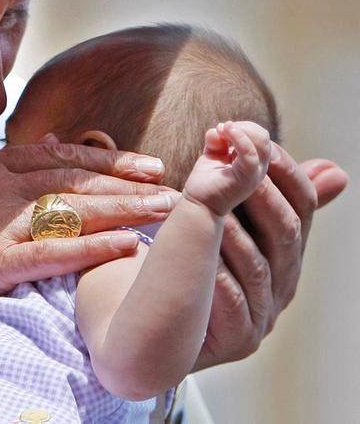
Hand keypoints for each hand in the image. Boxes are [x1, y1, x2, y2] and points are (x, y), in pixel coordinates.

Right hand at [0, 140, 177, 379]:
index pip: (56, 156)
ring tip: (164, 213)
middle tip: (169, 187)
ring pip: (68, 209)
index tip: (144, 165)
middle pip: (71, 178)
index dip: (106, 160)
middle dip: (126, 182)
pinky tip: (126, 248)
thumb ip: (2, 174)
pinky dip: (92, 249)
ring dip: (123, 209)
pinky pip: (50, 252)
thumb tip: (48, 149)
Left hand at [183, 121, 271, 215]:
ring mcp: (255, 173)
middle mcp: (259, 166)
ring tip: (222, 129)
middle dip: (243, 126)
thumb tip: (218, 127)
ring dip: (240, 130)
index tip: (221, 127)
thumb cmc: (207, 181)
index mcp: (254, 160)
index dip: (243, 126)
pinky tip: (224, 132)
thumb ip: (217, 140)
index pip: (259, 136)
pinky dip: (239, 138)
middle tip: (221, 128)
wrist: (199, 204)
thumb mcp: (213, 155)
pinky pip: (250, 154)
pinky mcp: (247, 178)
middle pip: (263, 137)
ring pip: (261, 142)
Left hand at [194, 147, 348, 369]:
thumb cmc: (183, 265)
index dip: (282, 170)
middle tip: (233, 160)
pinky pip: (231, 301)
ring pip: (257, 266)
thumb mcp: (222, 224)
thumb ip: (257, 193)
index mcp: (285, 255)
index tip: (251, 136)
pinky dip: (217, 272)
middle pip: (287, 233)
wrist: (141, 321)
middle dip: (260, 191)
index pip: (303, 207)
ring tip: (210, 200)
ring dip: (234, 230)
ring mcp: (262, 317)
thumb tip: (335, 171)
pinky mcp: (236, 340)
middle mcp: (282, 287)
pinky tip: (198, 253)